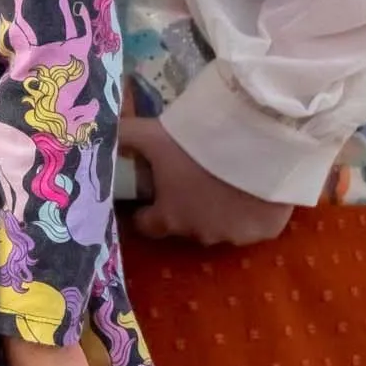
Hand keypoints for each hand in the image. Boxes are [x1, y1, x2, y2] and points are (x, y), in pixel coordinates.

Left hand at [119, 115, 296, 245]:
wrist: (258, 144)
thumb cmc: (198, 144)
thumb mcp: (154, 135)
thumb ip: (124, 135)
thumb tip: (100, 129)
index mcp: (169, 217)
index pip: (147, 225)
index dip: (146, 210)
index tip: (151, 193)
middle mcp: (200, 235)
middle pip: (185, 223)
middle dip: (185, 205)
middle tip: (192, 176)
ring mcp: (236, 236)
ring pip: (221, 226)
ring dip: (218, 210)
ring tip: (225, 180)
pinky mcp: (266, 231)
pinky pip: (253, 225)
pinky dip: (250, 211)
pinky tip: (253, 187)